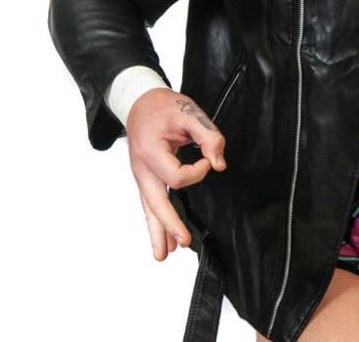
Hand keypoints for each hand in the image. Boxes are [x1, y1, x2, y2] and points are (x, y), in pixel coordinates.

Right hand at [126, 87, 226, 260]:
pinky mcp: (145, 177)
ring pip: (148, 208)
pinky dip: (155, 221)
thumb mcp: (189, 113)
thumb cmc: (164, 106)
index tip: (207, 159)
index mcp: (150, 151)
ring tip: (163, 255)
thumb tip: (218, 163)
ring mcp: (141, 175)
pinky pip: (149, 203)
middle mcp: (141, 168)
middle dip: (169, 224)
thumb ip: (208, 136)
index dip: (198, 172)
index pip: (176, 176)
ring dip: (157, 231)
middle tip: (184, 242)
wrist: (140, 102)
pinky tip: (162, 239)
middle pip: (155, 202)